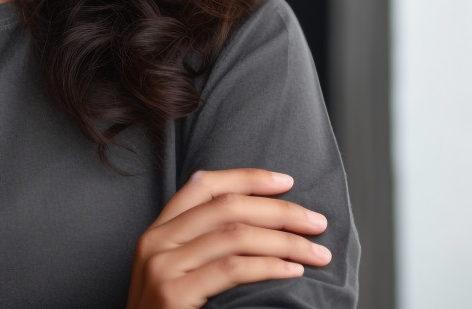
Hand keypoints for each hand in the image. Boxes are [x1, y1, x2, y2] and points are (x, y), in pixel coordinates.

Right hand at [125, 168, 330, 308]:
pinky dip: (269, 266)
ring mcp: (162, 267)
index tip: (286, 181)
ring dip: (285, 241)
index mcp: (157, 231)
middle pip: (226, 208)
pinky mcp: (173, 294)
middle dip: (279, 210)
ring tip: (316, 252)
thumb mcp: (174, 271)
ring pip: (235, 236)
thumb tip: (256, 219)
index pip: (203, 186)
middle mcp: (156, 242)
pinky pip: (232, 269)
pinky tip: (293, 270)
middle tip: (316, 222)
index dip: (247, 178)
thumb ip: (198, 244)